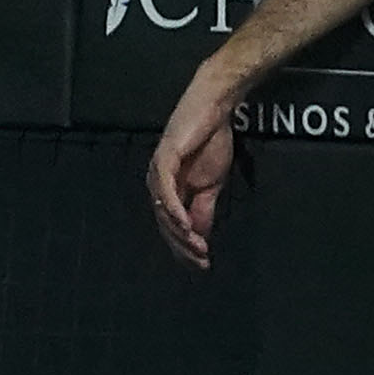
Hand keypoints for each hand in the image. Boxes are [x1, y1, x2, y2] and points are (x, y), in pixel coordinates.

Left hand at [148, 71, 239, 269]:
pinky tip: (184, 225)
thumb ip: (203, 209)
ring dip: (180, 232)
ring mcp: (158, 171)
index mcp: (168, 191)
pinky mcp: (164, 159)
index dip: (184, 248)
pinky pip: (166, 188)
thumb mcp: (211, 185)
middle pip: (164, 223)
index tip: (201, 264)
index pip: (170, 227)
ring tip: (198, 248)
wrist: (216, 110)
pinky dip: (174, 208)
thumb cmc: (211, 142)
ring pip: (164, 210)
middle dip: (182, 246)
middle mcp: (157, 184)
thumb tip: (200, 237)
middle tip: (201, 261)